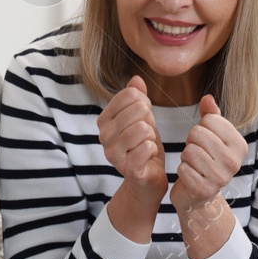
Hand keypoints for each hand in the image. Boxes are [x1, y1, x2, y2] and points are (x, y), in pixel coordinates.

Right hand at [97, 76, 166, 204]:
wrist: (146, 180)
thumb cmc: (143, 147)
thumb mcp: (141, 118)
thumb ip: (137, 98)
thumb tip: (136, 79)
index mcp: (104, 120)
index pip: (129, 95)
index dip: (144, 103)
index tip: (144, 117)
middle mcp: (104, 136)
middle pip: (138, 109)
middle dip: (149, 121)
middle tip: (146, 135)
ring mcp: (113, 154)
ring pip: (143, 128)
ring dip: (152, 136)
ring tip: (146, 145)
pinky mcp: (127, 169)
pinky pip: (148, 147)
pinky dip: (153, 149)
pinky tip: (148, 156)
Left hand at [170, 95, 246, 212]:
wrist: (201, 196)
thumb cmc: (207, 160)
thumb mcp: (212, 136)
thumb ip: (211, 116)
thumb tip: (207, 98)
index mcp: (239, 145)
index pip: (210, 120)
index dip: (201, 128)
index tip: (206, 142)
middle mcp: (234, 162)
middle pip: (198, 134)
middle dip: (191, 142)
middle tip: (198, 154)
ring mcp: (220, 177)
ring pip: (189, 151)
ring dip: (186, 157)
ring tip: (194, 165)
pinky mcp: (204, 189)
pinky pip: (183, 168)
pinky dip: (182, 171)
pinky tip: (190, 177)